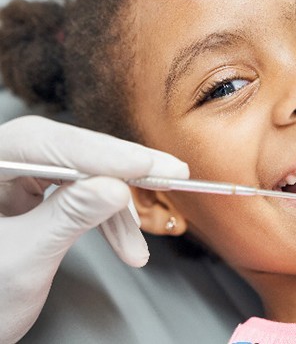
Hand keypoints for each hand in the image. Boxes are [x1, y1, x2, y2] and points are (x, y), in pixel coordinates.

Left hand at [0, 116, 188, 342]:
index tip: (144, 163)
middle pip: (69, 151)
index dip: (100, 153)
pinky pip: (79, 192)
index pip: (44, 143)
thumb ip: (68, 218)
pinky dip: (105, 216)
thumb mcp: (23, 261)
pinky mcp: (31, 193)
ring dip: (116, 207)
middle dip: (121, 170)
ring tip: (137, 240)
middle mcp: (1, 163)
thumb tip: (115, 188)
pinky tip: (124, 239)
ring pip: (81, 173)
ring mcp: (15, 177)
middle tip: (169, 173)